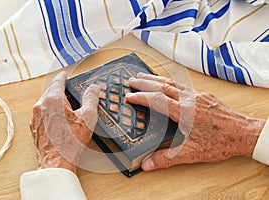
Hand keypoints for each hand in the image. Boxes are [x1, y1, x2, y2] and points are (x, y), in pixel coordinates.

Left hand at [30, 71, 99, 173]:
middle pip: (51, 92)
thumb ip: (91, 98)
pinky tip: (60, 121)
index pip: (58, 81)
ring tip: (67, 108)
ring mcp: (35, 117)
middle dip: (60, 90)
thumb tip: (93, 89)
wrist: (56, 162)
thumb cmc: (70, 142)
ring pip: (46, 103)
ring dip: (55, 102)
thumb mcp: (88, 117)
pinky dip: (50, 113)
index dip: (63, 77)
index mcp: (53, 99)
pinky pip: (42, 114)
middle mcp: (40, 106)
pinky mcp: (35, 127)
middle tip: (69, 92)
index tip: (64, 74)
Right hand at [126, 73, 265, 170]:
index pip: (157, 100)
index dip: (141, 97)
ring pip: (172, 82)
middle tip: (130, 80)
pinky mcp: (203, 95)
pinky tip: (166, 82)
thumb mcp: (191, 153)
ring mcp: (197, 95)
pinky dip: (169, 81)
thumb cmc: (221, 142)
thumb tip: (147, 163)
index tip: (129, 96)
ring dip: (155, 78)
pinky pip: (181, 84)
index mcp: (185, 112)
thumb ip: (167, 158)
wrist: (244, 133)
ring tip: (143, 76)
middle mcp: (190, 99)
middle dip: (144, 82)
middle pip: (162, 86)